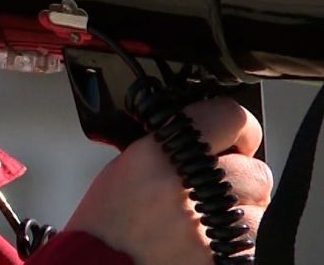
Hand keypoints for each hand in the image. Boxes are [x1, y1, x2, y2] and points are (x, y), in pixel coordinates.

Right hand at [65, 97, 272, 264]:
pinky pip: (254, 241)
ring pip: (260, 209)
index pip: (230, 117)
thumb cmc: (107, 221)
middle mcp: (189, 186)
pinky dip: (239, 240)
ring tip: (206, 220)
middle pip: (254, 170)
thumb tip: (213, 139)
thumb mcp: (127, 163)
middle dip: (239, 178)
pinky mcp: (225, 258)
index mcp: (161, 154)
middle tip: (212, 188)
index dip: (237, 127)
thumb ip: (173, 146)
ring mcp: (210, 227)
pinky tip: (208, 240)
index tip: (233, 136)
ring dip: (243, 212)